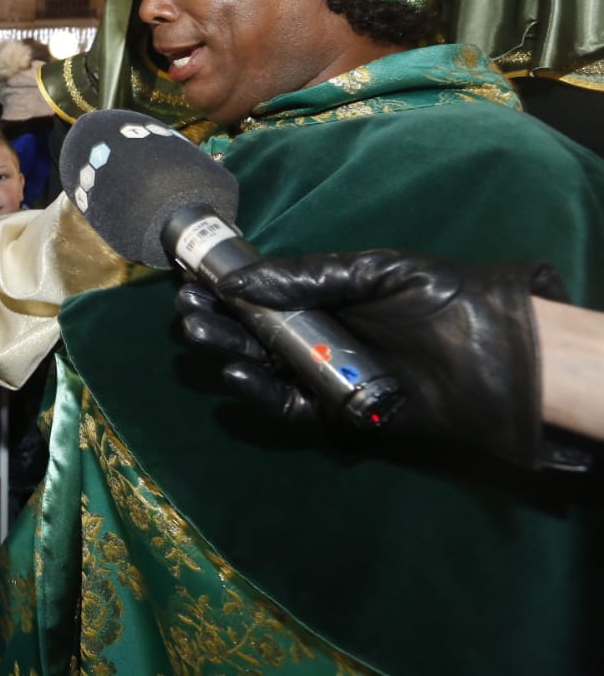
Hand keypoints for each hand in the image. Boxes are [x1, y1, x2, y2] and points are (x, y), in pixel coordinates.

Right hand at [178, 249, 561, 467]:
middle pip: (251, 334)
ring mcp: (324, 376)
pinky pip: (289, 407)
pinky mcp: (337, 413)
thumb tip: (238, 281)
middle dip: (214, 323)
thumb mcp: (374, 271)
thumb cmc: (442, 300)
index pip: (260, 296)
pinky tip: (237, 375)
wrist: (496, 353)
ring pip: (261, 369)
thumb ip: (307, 276)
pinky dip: (260, 395)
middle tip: (188, 312)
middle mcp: (318, 339)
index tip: (191, 280)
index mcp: (324, 300)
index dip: (223, 290)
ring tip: (200, 336)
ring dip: (226, 355)